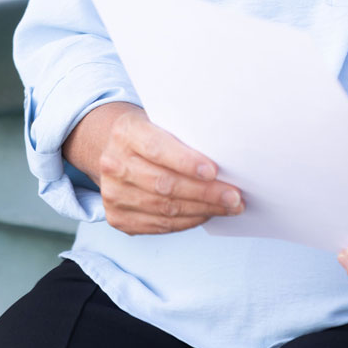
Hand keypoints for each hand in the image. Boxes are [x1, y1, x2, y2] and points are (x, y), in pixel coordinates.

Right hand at [63, 102, 244, 235]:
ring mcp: (113, 194)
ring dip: (202, 210)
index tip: (214, 171)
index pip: (157, 149)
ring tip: (228, 208)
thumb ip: (182, 136)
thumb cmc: (150, 133)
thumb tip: (224, 158)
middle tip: (234, 196)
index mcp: (126, 133)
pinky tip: (206, 214)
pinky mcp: (117, 218)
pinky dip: (187, 222)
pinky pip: (158, 226)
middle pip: (164, 184)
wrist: (113, 148)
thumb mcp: (160, 121)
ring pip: (164, 209)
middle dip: (205, 193)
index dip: (186, 162)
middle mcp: (114, 164)